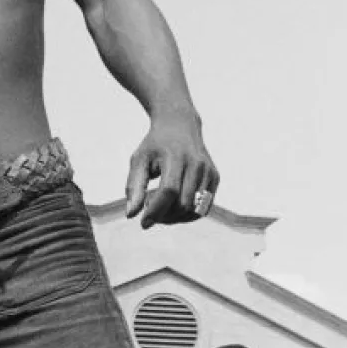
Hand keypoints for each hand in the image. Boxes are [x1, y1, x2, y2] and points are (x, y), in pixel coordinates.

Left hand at [125, 110, 218, 227]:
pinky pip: (202, 208)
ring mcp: (209, 171)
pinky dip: (186, 214)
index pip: (169, 191)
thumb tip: (131, 215)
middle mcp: (197, 164)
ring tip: (160, 208)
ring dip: (175, 218)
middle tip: (149, 210)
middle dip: (164, 216)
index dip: (156, 210)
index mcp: (176, 157)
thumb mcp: (139, 160)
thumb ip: (134, 187)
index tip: (143, 222)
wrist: (180, 125)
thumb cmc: (155, 146)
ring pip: (194, 210)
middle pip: (182, 204)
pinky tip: (173, 206)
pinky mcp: (215, 178)